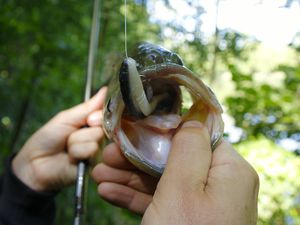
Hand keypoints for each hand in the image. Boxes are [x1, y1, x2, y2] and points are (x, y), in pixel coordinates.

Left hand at [12, 87, 106, 191]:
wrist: (35, 162)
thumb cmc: (48, 138)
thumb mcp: (66, 118)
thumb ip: (88, 107)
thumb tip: (106, 90)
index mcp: (92, 124)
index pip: (107, 115)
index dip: (99, 116)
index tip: (89, 120)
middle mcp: (97, 137)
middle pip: (102, 128)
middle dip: (83, 131)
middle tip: (70, 135)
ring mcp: (97, 151)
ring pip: (95, 140)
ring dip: (76, 143)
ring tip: (67, 148)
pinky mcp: (94, 165)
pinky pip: (91, 152)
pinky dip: (77, 153)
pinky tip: (71, 158)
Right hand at [92, 121, 258, 224]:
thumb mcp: (184, 187)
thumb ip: (188, 147)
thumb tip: (193, 118)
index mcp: (229, 171)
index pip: (196, 137)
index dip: (165, 131)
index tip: (136, 129)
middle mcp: (219, 186)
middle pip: (173, 160)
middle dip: (137, 157)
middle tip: (107, 153)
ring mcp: (201, 206)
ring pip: (162, 182)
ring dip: (129, 177)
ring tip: (100, 172)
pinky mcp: (185, 222)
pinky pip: (160, 202)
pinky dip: (135, 197)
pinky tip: (109, 191)